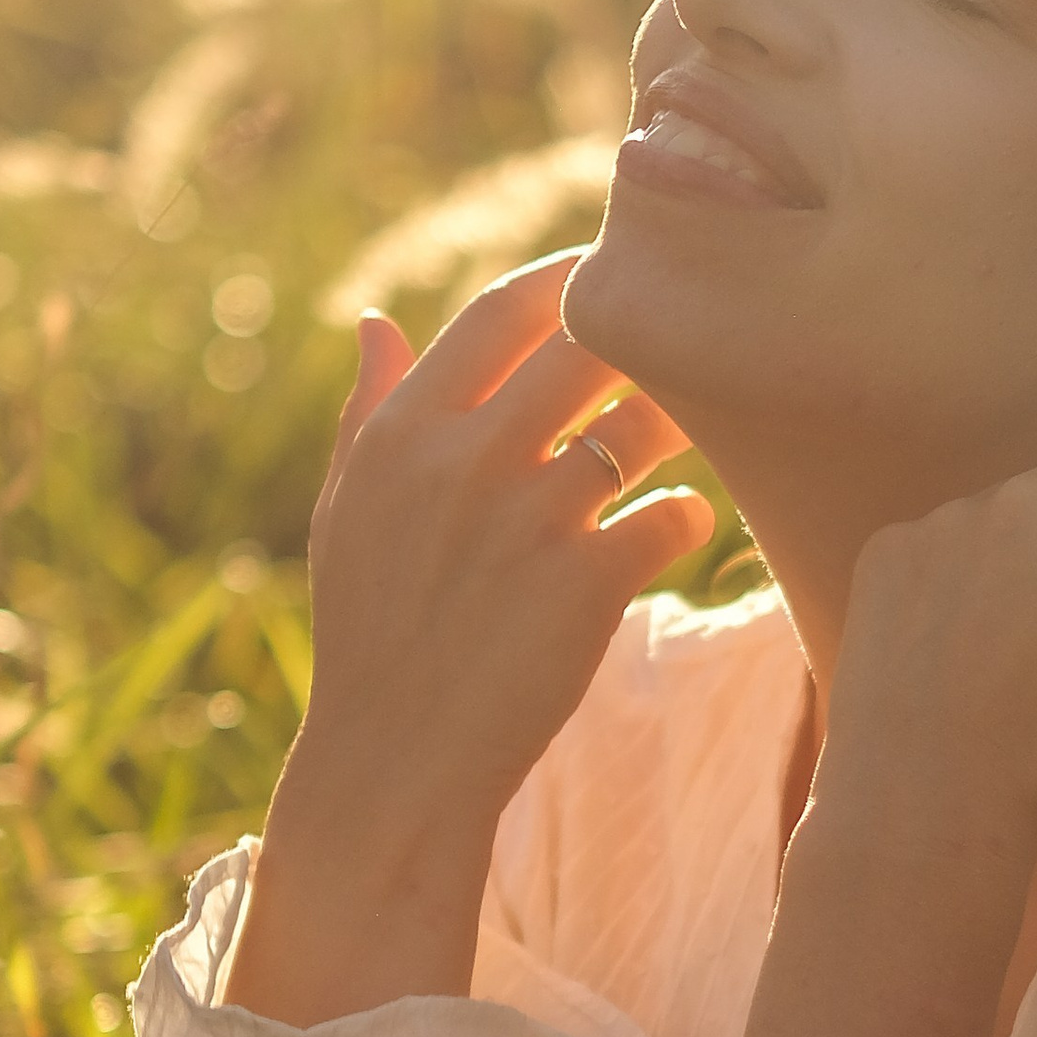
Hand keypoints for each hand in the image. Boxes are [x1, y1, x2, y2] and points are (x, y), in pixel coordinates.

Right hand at [224, 251, 710, 1021]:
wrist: (397, 760)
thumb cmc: (371, 633)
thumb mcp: (347, 515)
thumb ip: (368, 411)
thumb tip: (376, 321)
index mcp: (406, 433)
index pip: (503, 312)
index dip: (566, 280)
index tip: (606, 276)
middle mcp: (469, 461)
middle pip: (591, 347)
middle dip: (642, 345)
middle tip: (676, 356)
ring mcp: (532, 519)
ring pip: (647, 424)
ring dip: (679, 426)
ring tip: (682, 442)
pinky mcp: (589, 584)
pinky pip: (677, 515)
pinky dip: (690, 518)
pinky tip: (677, 529)